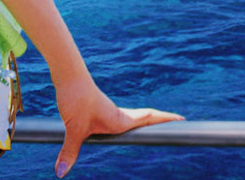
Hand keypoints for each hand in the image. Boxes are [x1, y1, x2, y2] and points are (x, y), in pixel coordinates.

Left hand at [53, 76, 182, 176]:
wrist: (67, 74)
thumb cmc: (74, 98)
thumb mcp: (73, 129)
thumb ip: (70, 151)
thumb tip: (61, 173)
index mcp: (120, 119)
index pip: (149, 118)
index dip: (166, 119)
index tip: (183, 120)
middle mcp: (118, 114)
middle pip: (146, 116)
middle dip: (161, 120)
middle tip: (178, 122)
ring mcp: (109, 109)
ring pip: (133, 115)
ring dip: (147, 118)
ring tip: (156, 126)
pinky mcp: (99, 106)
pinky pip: (119, 114)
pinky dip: (129, 118)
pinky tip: (121, 125)